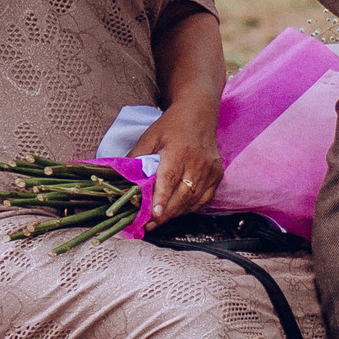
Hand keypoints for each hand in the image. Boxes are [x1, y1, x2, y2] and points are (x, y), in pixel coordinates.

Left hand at [131, 104, 222, 224]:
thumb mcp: (149, 138)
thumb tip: (121, 179)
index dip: (161, 198)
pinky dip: (190, 208)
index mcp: (178, 151)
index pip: (169, 179)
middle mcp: (197, 162)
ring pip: (193, 200)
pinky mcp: (217, 174)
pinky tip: (176, 211)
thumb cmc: (170, 126)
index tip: (154, 214)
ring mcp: (210, 169)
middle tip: (149, 224)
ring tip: (158, 221)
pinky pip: (204, 199)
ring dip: (176, 213)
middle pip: (182, 195)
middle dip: (165, 213)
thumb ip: (136, 158)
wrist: (198, 114)